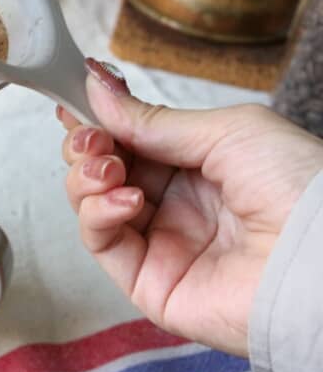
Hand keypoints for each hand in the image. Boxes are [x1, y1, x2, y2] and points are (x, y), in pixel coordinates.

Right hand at [58, 60, 322, 355]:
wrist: (321, 261)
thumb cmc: (299, 189)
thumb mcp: (226, 131)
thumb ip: (153, 119)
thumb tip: (97, 89)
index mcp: (199, 165)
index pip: (130, 139)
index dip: (99, 120)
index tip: (74, 99)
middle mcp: (176, 204)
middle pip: (102, 169)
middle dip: (86, 146)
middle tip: (92, 137)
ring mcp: (160, 243)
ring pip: (91, 204)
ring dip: (86, 177)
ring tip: (108, 169)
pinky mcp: (149, 282)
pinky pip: (102, 243)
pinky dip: (98, 215)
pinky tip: (126, 201)